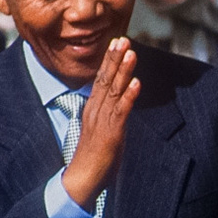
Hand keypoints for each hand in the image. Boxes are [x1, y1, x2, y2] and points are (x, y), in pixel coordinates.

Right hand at [60, 39, 139, 212]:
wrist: (81, 178)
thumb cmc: (93, 157)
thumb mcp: (100, 130)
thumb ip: (107, 115)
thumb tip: (118, 103)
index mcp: (92, 109)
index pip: (101, 79)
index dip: (109, 61)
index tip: (116, 42)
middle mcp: (96, 111)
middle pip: (105, 79)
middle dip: (114, 58)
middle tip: (122, 38)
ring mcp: (102, 121)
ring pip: (113, 91)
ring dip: (123, 71)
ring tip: (131, 52)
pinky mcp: (111, 134)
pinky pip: (121, 112)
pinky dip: (129, 96)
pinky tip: (136, 83)